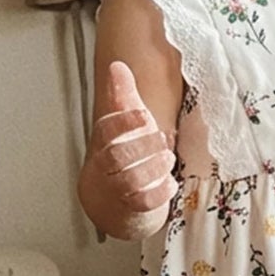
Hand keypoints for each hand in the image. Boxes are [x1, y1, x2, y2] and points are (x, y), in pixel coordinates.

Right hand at [89, 60, 177, 231]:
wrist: (112, 202)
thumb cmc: (124, 158)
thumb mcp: (125, 125)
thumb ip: (122, 96)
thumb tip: (117, 66)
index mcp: (105, 143)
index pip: (105, 130)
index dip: (124, 121)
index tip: (143, 114)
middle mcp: (107, 167)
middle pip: (117, 156)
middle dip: (143, 146)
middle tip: (161, 139)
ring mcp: (118, 190)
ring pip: (131, 181)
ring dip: (154, 168)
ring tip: (166, 159)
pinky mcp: (133, 209)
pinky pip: (144, 203)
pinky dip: (161, 192)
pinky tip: (169, 183)